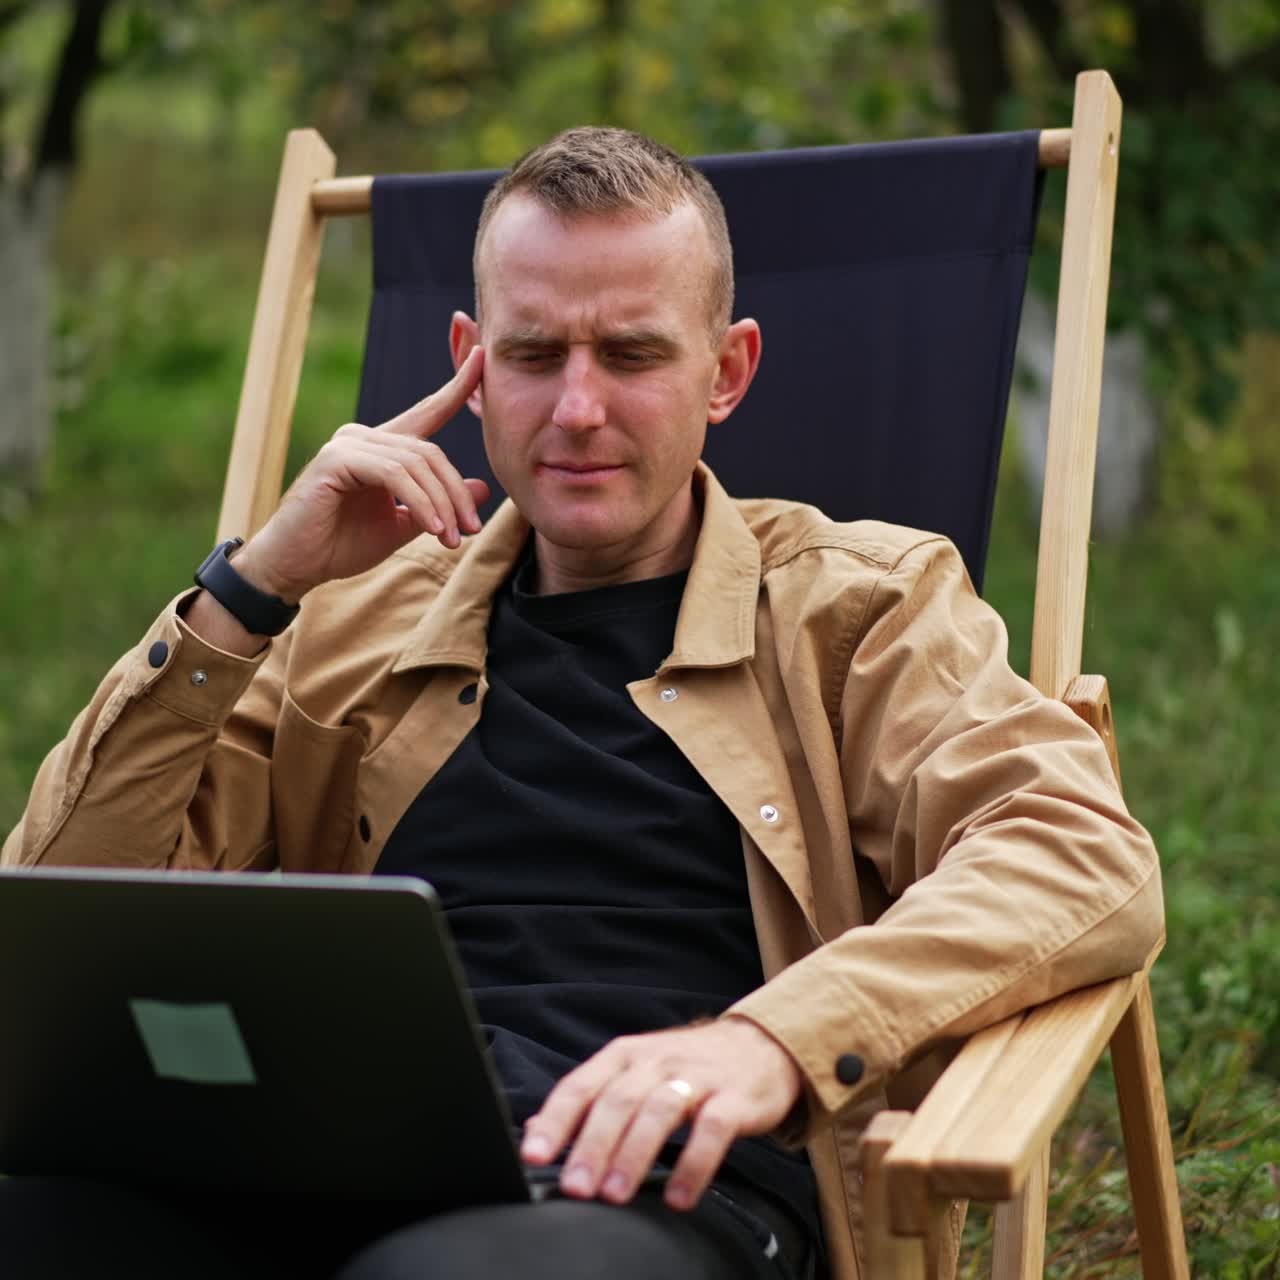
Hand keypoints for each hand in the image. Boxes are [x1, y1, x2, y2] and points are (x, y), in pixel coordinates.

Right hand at [235, 346, 489, 603]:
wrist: (294, 566)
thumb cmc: (340, 546)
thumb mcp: (403, 525)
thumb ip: (437, 505)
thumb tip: (482, 487)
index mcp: (379, 446)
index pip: (426, 412)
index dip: (456, 387)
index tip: (481, 356)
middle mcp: (363, 436)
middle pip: (430, 452)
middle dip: (455, 494)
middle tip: (470, 530)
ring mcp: (347, 444)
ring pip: (416, 463)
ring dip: (441, 504)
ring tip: (451, 538)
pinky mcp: (335, 459)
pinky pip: (393, 474)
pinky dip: (419, 502)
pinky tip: (431, 527)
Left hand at [520, 1017, 802, 1211]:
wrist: (758, 1045)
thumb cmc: (685, 1068)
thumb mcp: (634, 1074)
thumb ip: (589, 1102)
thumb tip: (534, 1134)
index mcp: (625, 1056)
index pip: (581, 1085)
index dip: (555, 1121)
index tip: (533, 1155)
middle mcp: (657, 1061)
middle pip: (618, 1100)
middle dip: (592, 1145)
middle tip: (575, 1187)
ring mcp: (697, 1076)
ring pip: (659, 1110)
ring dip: (634, 1153)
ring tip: (614, 1193)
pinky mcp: (734, 1097)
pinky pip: (712, 1129)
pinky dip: (693, 1164)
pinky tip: (678, 1197)